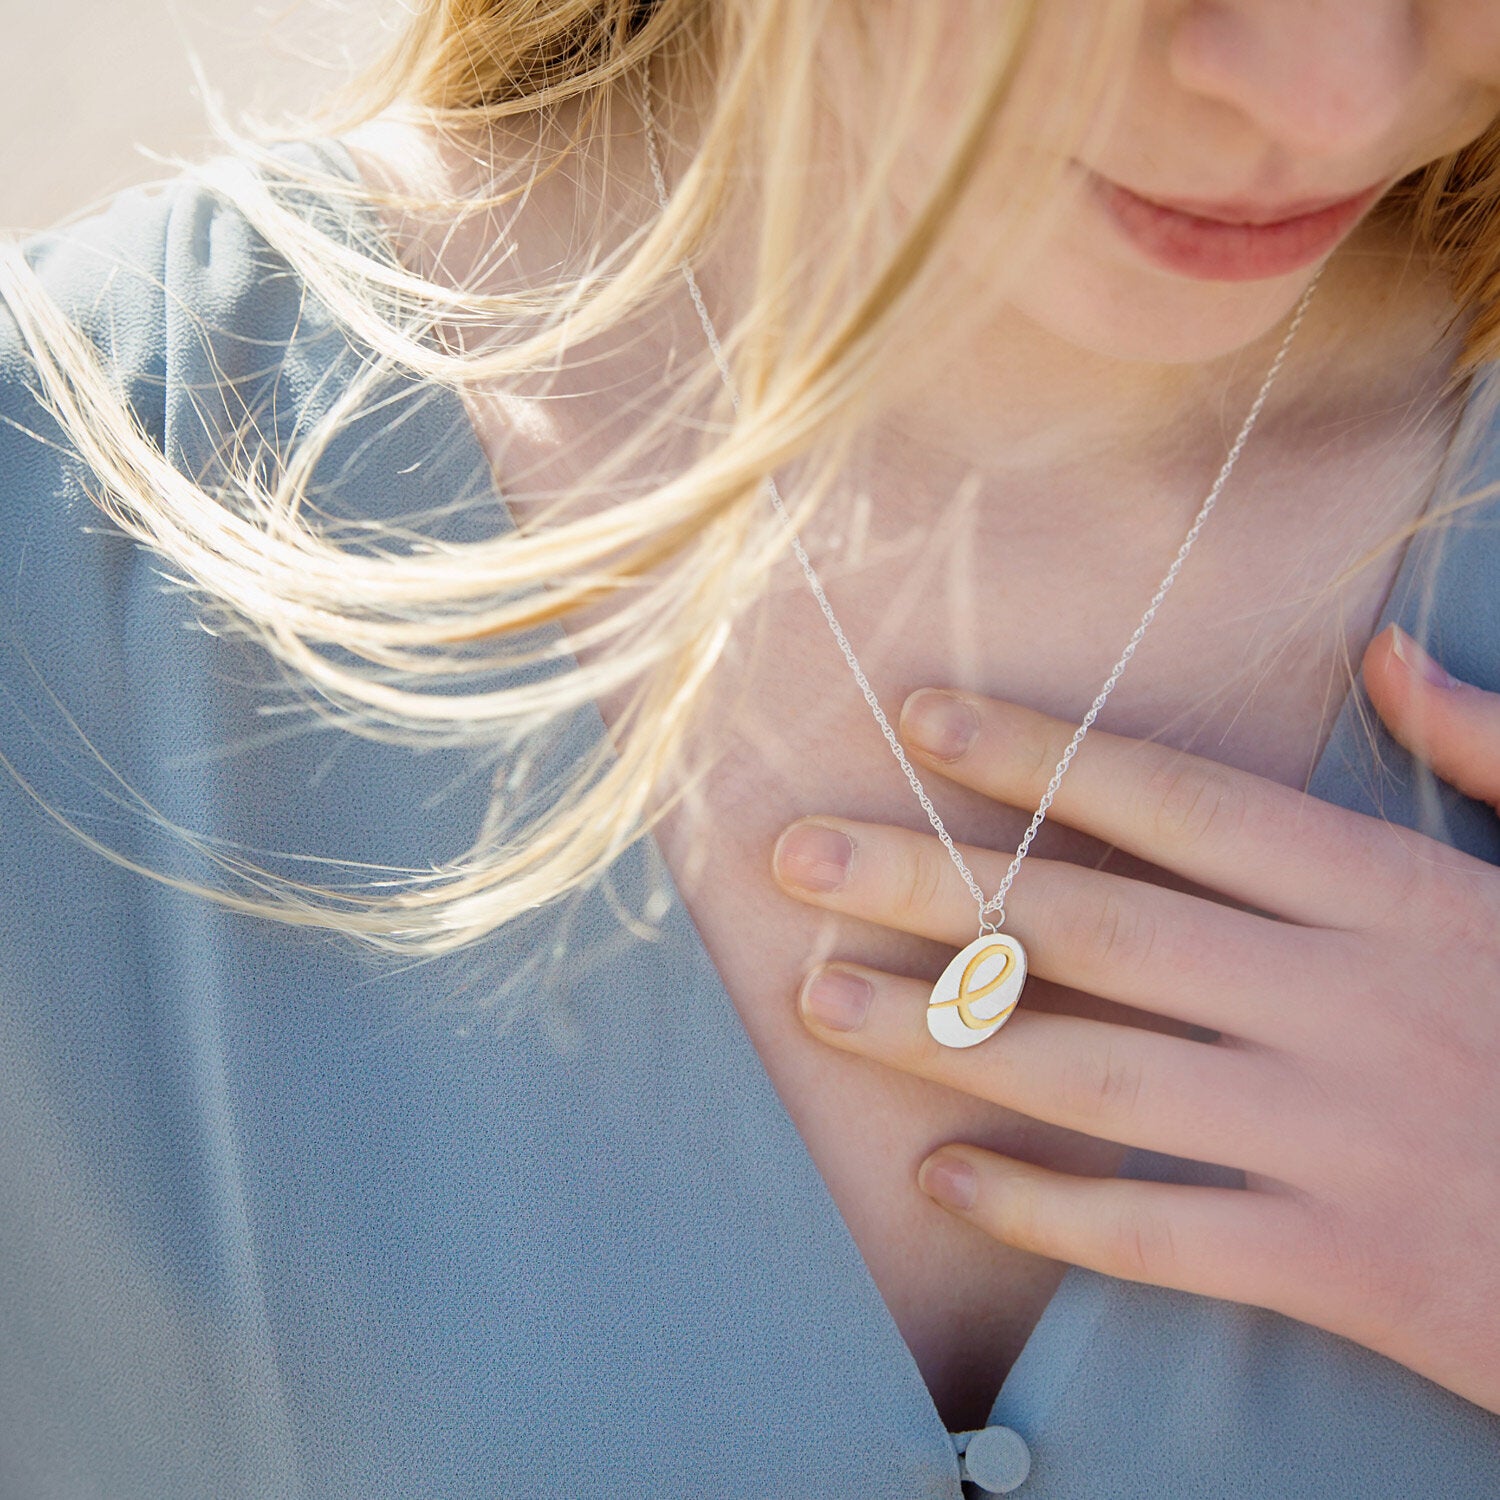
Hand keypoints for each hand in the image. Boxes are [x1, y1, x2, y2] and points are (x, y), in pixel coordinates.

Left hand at [771, 622, 1499, 1412]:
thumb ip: (1489, 753)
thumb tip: (1385, 654)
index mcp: (1396, 895)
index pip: (1178, 803)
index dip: (1040, 759)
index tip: (918, 724)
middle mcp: (1343, 999)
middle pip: (1093, 925)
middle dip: (928, 882)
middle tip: (795, 854)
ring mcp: (1337, 1134)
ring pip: (1094, 1072)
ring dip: (939, 1035)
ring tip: (817, 1001)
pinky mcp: (1345, 1263)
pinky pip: (1158, 1232)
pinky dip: (1043, 1209)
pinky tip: (938, 1176)